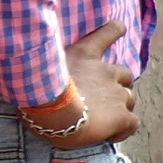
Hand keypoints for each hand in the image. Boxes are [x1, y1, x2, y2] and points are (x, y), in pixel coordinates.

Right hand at [32, 21, 137, 147]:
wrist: (49, 108)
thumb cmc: (34, 87)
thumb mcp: (37, 65)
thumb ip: (46, 63)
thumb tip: (30, 61)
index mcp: (85, 55)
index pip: (108, 32)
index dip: (115, 30)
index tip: (120, 27)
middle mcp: (105, 71)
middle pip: (124, 75)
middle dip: (118, 85)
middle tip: (101, 98)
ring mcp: (116, 93)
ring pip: (129, 99)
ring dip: (121, 107)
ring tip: (104, 119)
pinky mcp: (121, 115)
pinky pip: (132, 122)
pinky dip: (124, 129)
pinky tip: (112, 135)